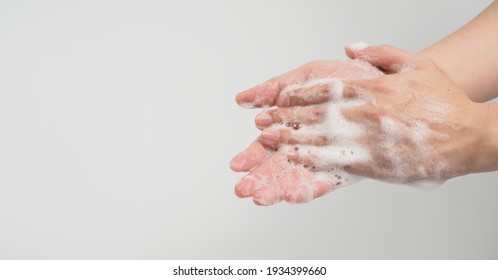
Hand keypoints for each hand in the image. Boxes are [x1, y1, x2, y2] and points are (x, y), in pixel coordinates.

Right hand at [230, 60, 383, 204]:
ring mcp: (326, 157)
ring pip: (297, 178)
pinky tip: (292, 195)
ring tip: (262, 197)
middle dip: (259, 179)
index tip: (236, 166)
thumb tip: (241, 99)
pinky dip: (308, 189)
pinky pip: (326, 182)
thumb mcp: (305, 76)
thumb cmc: (345, 75)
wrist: (384, 79)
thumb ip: (273, 88)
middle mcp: (307, 145)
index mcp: (293, 126)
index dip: (251, 156)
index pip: (266, 145)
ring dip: (277, 189)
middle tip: (243, 190)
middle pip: (278, 166)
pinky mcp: (347, 166)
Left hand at [260, 44, 489, 184]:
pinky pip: (340, 163)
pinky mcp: (377, 164)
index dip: (297, 97)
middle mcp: (368, 113)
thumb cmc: (444, 102)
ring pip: (322, 139)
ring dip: (292, 140)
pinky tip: (297, 161)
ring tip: (269, 142)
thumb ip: (381, 53)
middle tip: (262, 123)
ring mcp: (371, 139)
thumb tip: (351, 47)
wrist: (471, 135)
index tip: (278, 100)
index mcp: (375, 88)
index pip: (325, 90)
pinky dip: (315, 162)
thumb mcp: (416, 65)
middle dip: (286, 119)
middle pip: (316, 116)